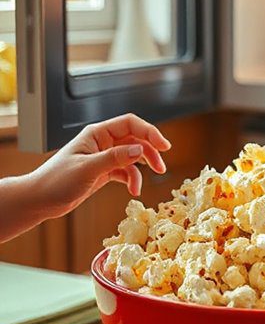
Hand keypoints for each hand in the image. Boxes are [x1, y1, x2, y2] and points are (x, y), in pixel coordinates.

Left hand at [30, 114, 171, 220]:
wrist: (40, 200)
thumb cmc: (56, 181)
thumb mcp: (87, 169)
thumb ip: (114, 158)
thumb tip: (140, 151)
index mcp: (97, 134)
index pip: (130, 124)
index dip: (149, 132)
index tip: (164, 146)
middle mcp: (102, 142)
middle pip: (135, 140)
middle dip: (149, 153)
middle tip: (160, 168)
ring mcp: (103, 157)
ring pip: (132, 157)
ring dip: (141, 169)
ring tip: (141, 186)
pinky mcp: (102, 172)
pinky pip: (124, 171)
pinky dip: (131, 180)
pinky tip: (132, 191)